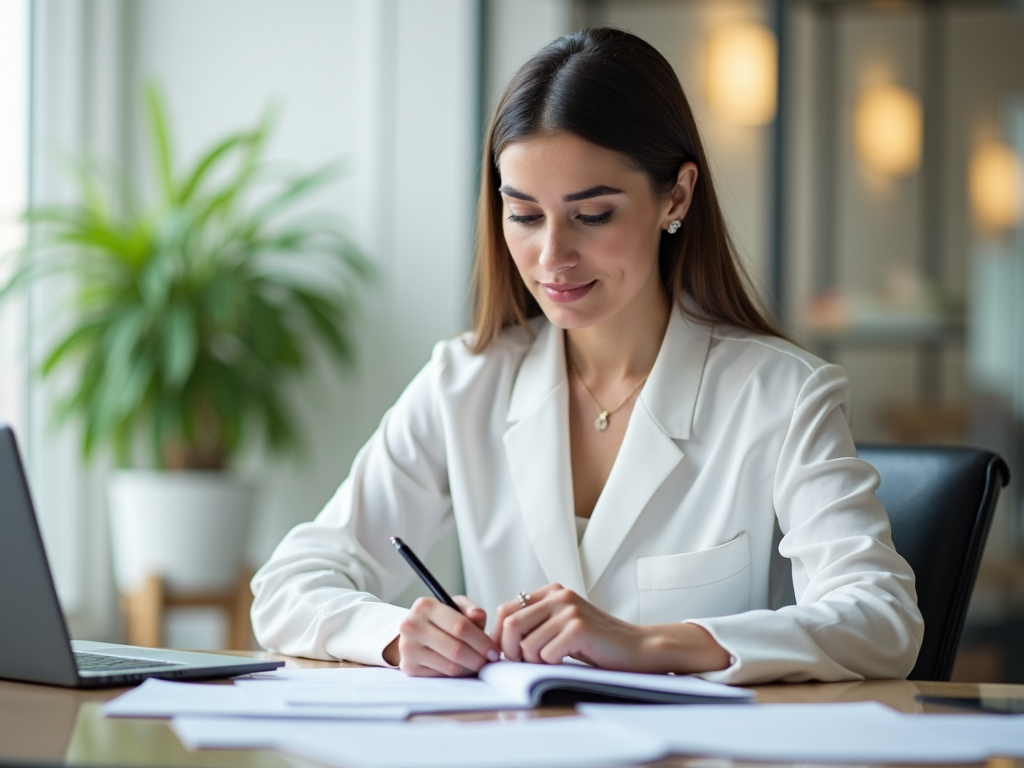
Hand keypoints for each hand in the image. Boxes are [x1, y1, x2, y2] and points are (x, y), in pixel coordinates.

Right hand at [383, 595, 499, 676]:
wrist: (415, 633)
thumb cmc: (441, 619)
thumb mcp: (456, 607)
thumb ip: (470, 609)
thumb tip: (478, 616)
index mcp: (425, 606)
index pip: (460, 626)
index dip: (481, 641)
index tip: (493, 650)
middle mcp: (411, 626)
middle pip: (455, 649)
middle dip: (478, 658)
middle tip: (489, 661)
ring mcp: (408, 648)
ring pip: (450, 666)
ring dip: (469, 668)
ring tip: (477, 663)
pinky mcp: (408, 667)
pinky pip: (442, 676)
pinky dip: (456, 674)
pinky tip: (461, 666)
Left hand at [491, 583, 731, 673]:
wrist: (637, 648)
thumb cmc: (597, 643)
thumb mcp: (561, 625)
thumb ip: (536, 624)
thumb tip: (498, 641)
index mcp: (551, 591)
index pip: (505, 609)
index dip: (499, 635)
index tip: (506, 654)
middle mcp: (558, 595)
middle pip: (510, 624)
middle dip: (510, 650)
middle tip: (523, 664)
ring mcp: (569, 610)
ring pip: (526, 643)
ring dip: (533, 661)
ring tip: (551, 661)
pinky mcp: (578, 628)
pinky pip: (546, 654)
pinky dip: (550, 665)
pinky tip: (566, 661)